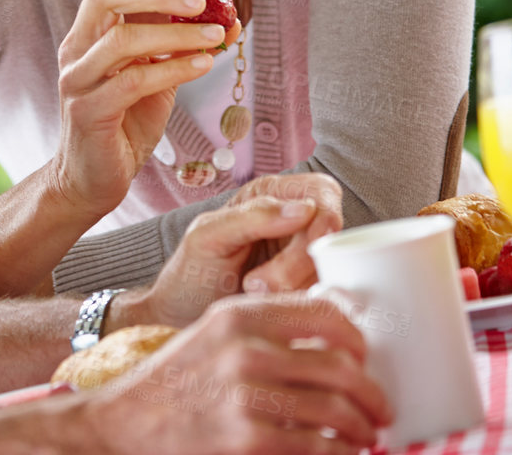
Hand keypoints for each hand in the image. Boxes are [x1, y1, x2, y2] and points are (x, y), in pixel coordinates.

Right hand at [48, 0, 234, 219]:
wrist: (93, 178)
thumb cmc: (125, 122)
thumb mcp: (155, 73)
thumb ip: (179, 44)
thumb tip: (228, 18)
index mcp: (88, 31)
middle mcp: (76, 48)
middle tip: (201, 0)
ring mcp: (78, 80)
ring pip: (122, 39)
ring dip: (175, 32)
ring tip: (214, 35)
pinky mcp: (89, 113)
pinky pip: (133, 82)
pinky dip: (173, 68)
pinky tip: (203, 64)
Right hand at [84, 295, 392, 454]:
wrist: (127, 422)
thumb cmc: (179, 381)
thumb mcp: (215, 333)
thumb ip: (265, 327)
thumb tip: (336, 329)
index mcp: (240, 314)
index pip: (325, 314)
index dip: (358, 339)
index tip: (366, 358)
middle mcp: (244, 349)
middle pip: (341, 367)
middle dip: (372, 394)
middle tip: (380, 409)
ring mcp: (246, 397)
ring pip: (337, 411)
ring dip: (362, 429)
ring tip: (365, 436)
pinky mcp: (247, 441)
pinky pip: (318, 447)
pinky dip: (340, 454)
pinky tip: (340, 453)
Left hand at [129, 182, 335, 327]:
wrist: (181, 318)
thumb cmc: (191, 271)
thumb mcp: (208, 235)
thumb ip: (252, 215)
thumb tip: (305, 209)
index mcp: (271, 196)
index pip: (322, 194)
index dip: (323, 220)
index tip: (306, 248)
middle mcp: (294, 224)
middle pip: (329, 236)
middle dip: (298, 265)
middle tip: (257, 284)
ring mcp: (303, 261)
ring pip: (330, 268)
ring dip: (295, 288)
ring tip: (252, 293)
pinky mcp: (307, 292)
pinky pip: (324, 296)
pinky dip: (301, 305)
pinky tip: (270, 307)